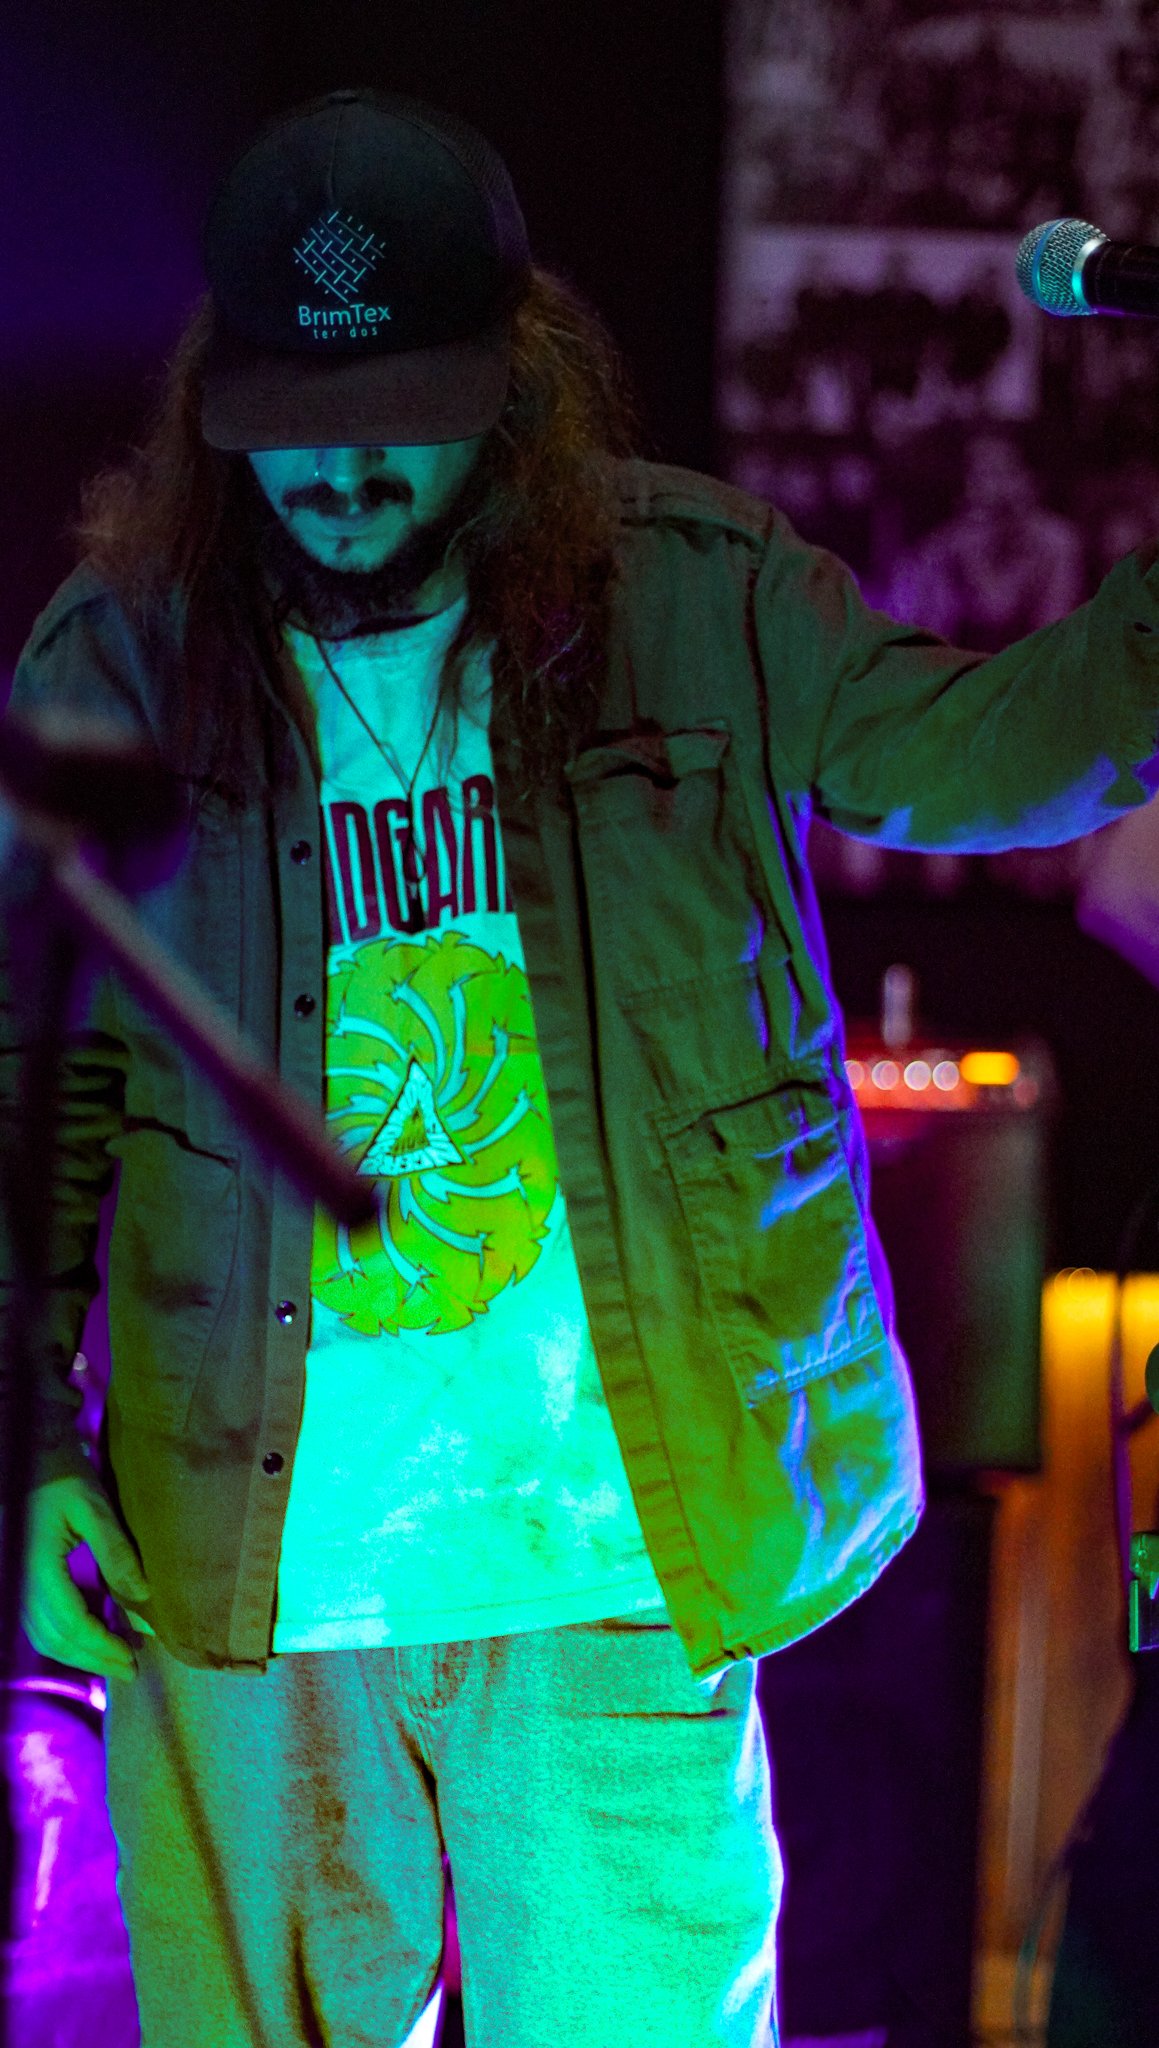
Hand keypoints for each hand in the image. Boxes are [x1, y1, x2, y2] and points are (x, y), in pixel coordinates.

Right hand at [21, 1472, 148, 1680]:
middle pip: (53, 1639)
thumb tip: (142, 1597)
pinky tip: (96, 1629)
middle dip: (92, 1658)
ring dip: (79, 1650)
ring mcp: (16, 1581)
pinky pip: (39, 1619)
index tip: (132, 1659)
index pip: (71, 1624)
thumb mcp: (94, 1507)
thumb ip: (115, 1552)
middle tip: (129, 1668)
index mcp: (37, 1568)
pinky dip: (67, 1633)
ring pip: (43, 1635)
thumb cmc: (62, 1474)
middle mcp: (20, 1582)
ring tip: (117, 1654)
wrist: (28, 1450)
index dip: (102, 1647)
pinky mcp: (21, 1577)